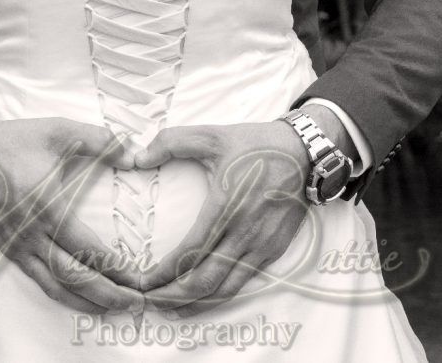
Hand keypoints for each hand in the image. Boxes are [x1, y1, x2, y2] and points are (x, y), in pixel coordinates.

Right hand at [0, 117, 144, 313]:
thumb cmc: (16, 141)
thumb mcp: (60, 131)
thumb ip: (100, 141)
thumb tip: (133, 155)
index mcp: (46, 206)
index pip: (86, 247)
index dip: (113, 265)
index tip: (137, 274)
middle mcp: (31, 233)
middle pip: (73, 276)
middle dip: (108, 293)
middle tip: (135, 302)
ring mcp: (17, 246)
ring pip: (55, 286)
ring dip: (87, 301)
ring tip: (114, 307)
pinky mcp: (8, 249)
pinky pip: (38, 280)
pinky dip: (62, 294)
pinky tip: (80, 298)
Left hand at [135, 121, 311, 316]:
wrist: (304, 154)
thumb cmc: (256, 144)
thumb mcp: (211, 135)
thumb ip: (171, 142)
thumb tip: (138, 157)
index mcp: (226, 206)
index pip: (190, 253)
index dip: (164, 273)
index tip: (143, 281)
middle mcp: (245, 233)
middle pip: (205, 281)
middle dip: (173, 297)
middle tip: (149, 301)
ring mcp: (262, 246)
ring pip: (225, 289)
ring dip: (196, 304)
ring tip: (171, 307)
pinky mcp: (273, 251)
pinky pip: (243, 282)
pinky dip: (219, 295)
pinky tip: (204, 296)